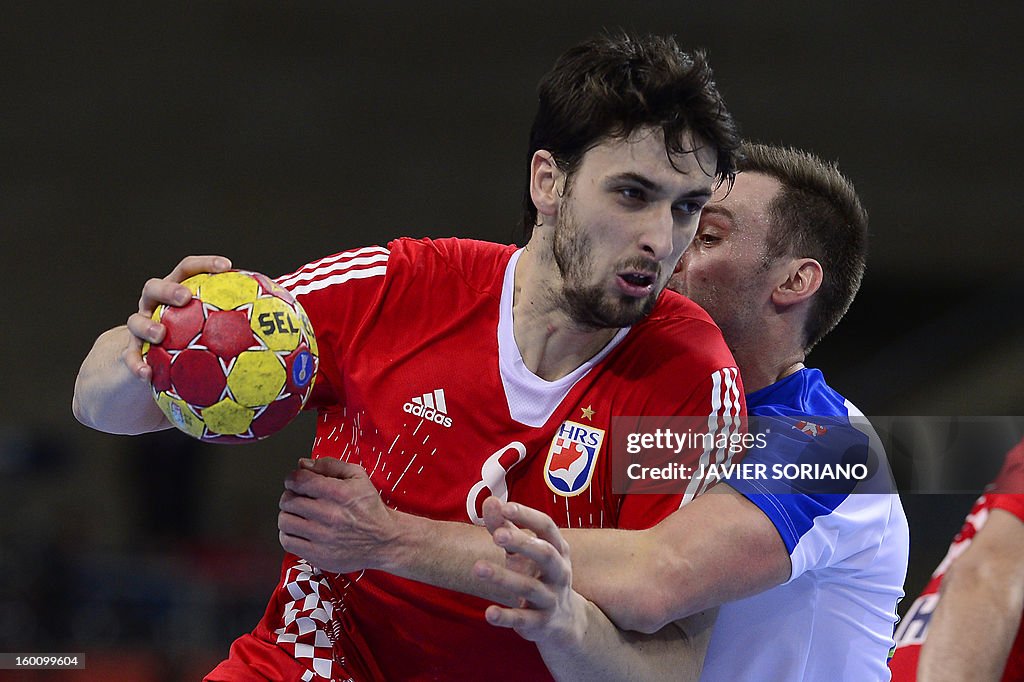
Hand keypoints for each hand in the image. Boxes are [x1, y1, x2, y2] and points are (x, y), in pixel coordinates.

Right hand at [123, 255, 232, 381]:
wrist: (149, 365)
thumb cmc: (192, 346)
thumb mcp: (214, 338)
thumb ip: (243, 335)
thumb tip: (288, 338)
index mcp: (178, 296)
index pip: (190, 271)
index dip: (206, 264)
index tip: (227, 266)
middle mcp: (155, 307)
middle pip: (155, 287)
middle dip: (170, 290)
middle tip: (186, 297)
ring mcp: (139, 328)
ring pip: (135, 319)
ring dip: (146, 325)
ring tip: (160, 335)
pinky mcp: (128, 352)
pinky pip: (129, 358)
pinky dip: (136, 365)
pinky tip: (147, 376)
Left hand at [278, 457, 398, 572]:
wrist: (384, 540)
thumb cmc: (370, 508)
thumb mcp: (358, 477)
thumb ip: (330, 465)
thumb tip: (304, 464)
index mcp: (338, 493)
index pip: (298, 480)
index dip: (292, 479)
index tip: (294, 482)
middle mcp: (329, 515)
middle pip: (288, 500)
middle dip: (290, 496)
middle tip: (297, 498)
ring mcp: (322, 537)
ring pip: (285, 521)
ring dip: (288, 515)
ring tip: (298, 514)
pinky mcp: (318, 555)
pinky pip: (288, 542)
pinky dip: (288, 534)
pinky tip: (299, 530)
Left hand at [474, 497, 587, 647]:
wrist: (564, 621)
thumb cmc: (538, 574)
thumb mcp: (524, 550)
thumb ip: (505, 526)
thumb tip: (489, 500)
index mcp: (557, 549)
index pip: (546, 526)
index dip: (527, 515)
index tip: (505, 507)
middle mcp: (559, 572)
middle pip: (545, 554)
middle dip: (522, 543)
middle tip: (496, 536)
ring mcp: (552, 598)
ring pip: (530, 587)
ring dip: (504, 577)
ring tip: (477, 567)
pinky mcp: (541, 622)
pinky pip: (524, 619)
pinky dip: (506, 616)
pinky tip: (488, 613)